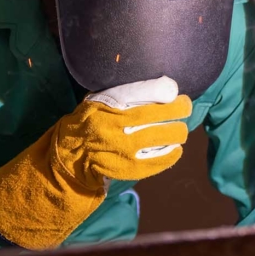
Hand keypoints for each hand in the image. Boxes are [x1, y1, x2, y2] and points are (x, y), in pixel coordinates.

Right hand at [0, 76, 191, 248]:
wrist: (69, 155)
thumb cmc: (90, 121)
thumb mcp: (100, 100)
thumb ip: (127, 94)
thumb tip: (166, 88)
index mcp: (106, 103)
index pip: (142, 91)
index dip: (164, 90)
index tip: (175, 90)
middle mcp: (114, 124)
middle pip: (158, 114)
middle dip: (178, 110)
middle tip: (185, 108)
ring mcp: (121, 148)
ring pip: (162, 138)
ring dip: (177, 133)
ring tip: (180, 130)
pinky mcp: (126, 168)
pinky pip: (157, 161)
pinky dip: (170, 155)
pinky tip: (175, 150)